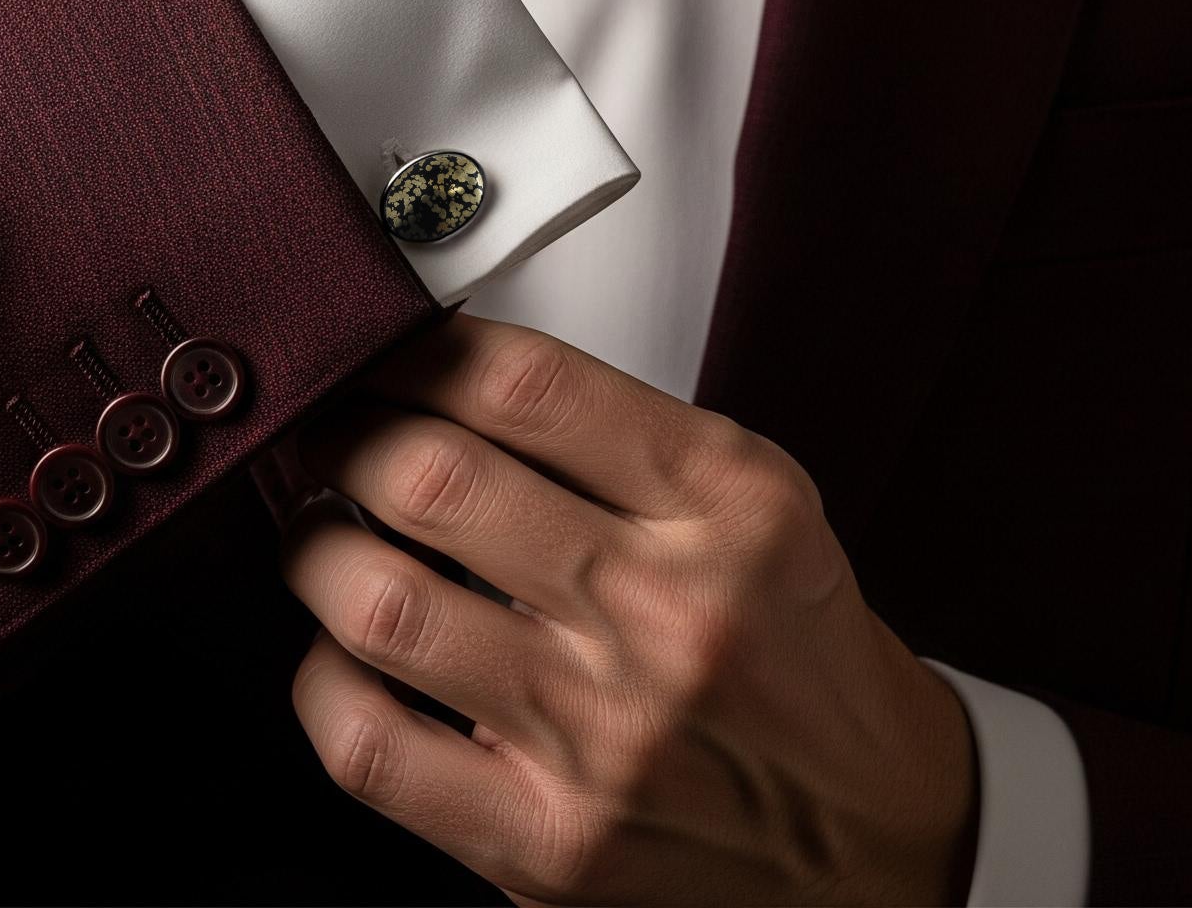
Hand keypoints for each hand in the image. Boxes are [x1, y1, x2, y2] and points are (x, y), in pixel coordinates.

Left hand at [277, 315, 977, 905]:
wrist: (878, 834)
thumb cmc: (797, 650)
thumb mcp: (758, 498)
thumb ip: (619, 431)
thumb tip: (450, 370)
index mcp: (723, 504)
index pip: (525, 384)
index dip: (417, 350)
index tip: (380, 347)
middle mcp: (665, 611)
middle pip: (435, 477)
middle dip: (343, 437)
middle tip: (325, 430)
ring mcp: (601, 735)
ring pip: (382, 604)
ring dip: (313, 546)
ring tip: (319, 526)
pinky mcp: (547, 844)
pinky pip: (372, 749)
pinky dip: (322, 683)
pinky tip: (340, 652)